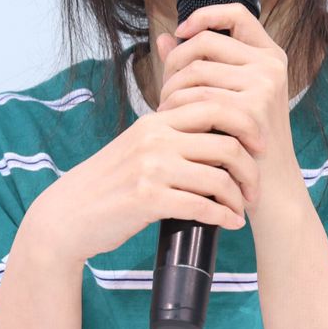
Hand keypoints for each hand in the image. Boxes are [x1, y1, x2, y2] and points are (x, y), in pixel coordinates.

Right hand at [23, 94, 258, 267]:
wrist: (69, 214)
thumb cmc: (111, 181)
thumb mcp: (138, 143)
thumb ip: (170, 130)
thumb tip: (214, 124)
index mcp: (157, 119)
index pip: (215, 105)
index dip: (246, 123)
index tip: (259, 145)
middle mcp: (155, 138)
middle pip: (225, 142)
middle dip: (251, 166)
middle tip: (256, 185)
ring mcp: (151, 168)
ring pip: (218, 177)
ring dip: (239, 197)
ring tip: (242, 208)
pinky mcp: (147, 199)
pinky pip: (201, 206)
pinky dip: (223, 216)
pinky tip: (230, 223)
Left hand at [156, 2, 306, 227]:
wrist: (267, 187)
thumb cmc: (243, 143)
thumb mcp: (225, 98)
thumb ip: (197, 65)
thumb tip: (163, 38)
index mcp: (269, 56)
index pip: (236, 14)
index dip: (204, 15)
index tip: (180, 32)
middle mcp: (271, 65)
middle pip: (205, 42)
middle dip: (174, 64)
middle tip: (165, 93)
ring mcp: (265, 84)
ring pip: (196, 70)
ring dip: (171, 91)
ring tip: (167, 113)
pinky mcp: (254, 107)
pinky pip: (198, 95)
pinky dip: (178, 109)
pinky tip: (174, 124)